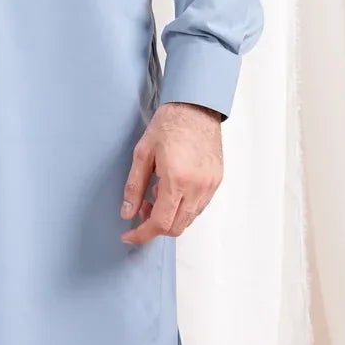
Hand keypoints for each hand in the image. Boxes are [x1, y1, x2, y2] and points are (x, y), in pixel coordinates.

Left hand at [119, 100, 222, 243]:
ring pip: (188, 220)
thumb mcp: (142, 154)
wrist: (196, 108)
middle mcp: (197, 187)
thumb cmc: (169, 125)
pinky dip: (182, 208)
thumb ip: (134, 187)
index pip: (160, 223)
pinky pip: (198, 208)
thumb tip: (127, 212)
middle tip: (141, 210)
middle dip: (155, 227)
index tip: (129, 236)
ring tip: (155, 195)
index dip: (142, 234)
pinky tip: (172, 190)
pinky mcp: (216, 182)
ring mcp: (209, 186)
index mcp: (177, 179)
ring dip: (169, 217)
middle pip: (176, 227)